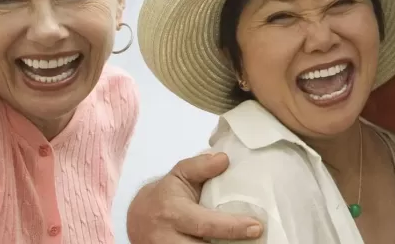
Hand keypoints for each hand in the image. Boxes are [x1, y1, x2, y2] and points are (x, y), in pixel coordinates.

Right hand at [126, 152, 262, 242]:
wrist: (138, 219)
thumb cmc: (165, 195)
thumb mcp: (179, 175)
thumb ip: (200, 166)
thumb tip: (224, 159)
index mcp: (173, 213)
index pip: (205, 224)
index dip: (232, 227)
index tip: (256, 227)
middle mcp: (167, 237)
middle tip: (255, 238)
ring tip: (244, 242)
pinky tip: (229, 243)